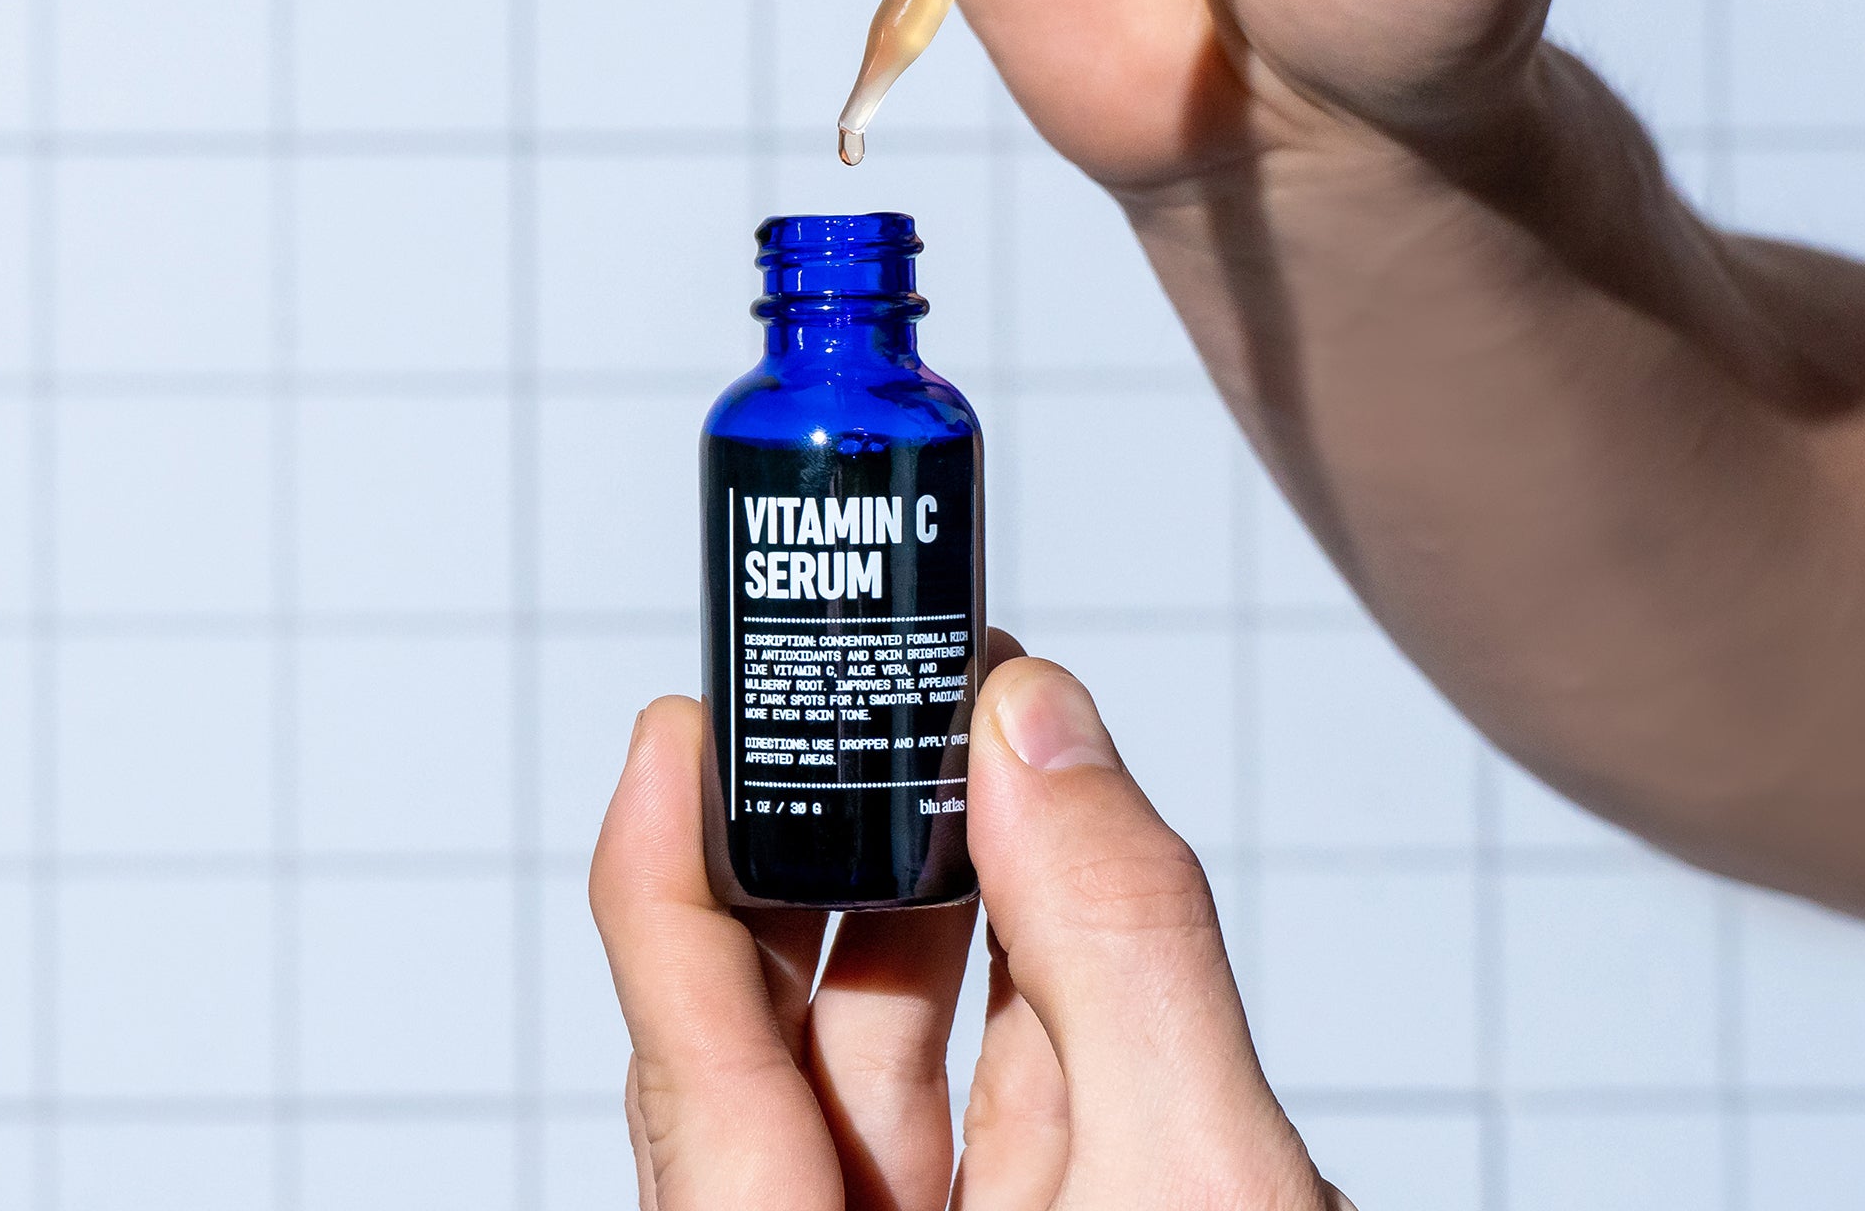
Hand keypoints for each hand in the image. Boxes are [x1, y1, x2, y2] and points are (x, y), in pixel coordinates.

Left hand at [591, 649, 1352, 1208]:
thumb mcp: (1201, 1188)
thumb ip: (1118, 950)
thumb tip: (1035, 739)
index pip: (698, 1076)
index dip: (662, 883)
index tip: (676, 726)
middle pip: (782, 1059)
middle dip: (824, 866)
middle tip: (863, 703)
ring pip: (895, 1079)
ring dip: (938, 911)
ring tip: (971, 759)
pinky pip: (1001, 1122)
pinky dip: (1032, 997)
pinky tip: (1056, 883)